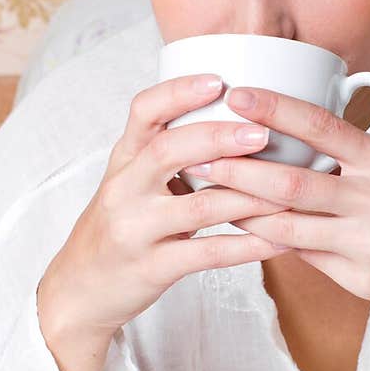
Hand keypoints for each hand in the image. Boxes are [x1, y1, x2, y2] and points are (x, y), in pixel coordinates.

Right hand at [38, 75, 289, 340]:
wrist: (80, 289)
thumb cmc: (119, 226)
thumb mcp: (131, 180)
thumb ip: (169, 152)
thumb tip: (232, 115)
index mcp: (123, 159)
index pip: (143, 112)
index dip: (180, 92)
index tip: (220, 81)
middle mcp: (125, 189)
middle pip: (170, 151)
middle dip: (220, 137)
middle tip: (262, 133)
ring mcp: (136, 230)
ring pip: (199, 206)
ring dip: (249, 196)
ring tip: (289, 188)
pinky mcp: (152, 268)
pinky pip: (207, 254)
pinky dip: (248, 246)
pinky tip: (280, 240)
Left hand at [191, 85, 369, 330]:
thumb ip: (359, 163)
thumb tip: (307, 149)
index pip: (323, 126)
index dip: (276, 108)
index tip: (238, 93)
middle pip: (292, 180)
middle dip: (240, 167)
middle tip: (199, 153)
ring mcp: (367, 241)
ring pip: (289, 224)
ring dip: (244, 210)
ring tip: (208, 195)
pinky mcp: (362, 277)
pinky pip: (305, 257)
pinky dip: (272, 242)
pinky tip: (245, 232)